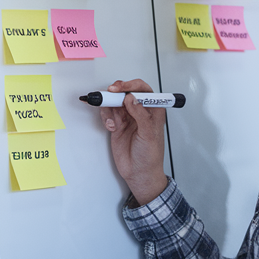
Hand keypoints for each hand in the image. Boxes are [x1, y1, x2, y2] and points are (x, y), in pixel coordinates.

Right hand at [100, 79, 167, 204]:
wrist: (138, 174)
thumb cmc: (150, 156)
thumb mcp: (149, 135)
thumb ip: (140, 115)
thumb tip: (131, 98)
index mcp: (153, 110)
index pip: (143, 90)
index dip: (132, 85)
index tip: (121, 88)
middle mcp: (140, 111)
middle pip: (126, 92)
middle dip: (116, 92)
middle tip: (109, 93)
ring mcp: (128, 117)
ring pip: (115, 102)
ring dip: (109, 107)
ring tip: (111, 120)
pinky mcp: (117, 125)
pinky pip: (108, 113)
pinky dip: (106, 117)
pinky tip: (111, 127)